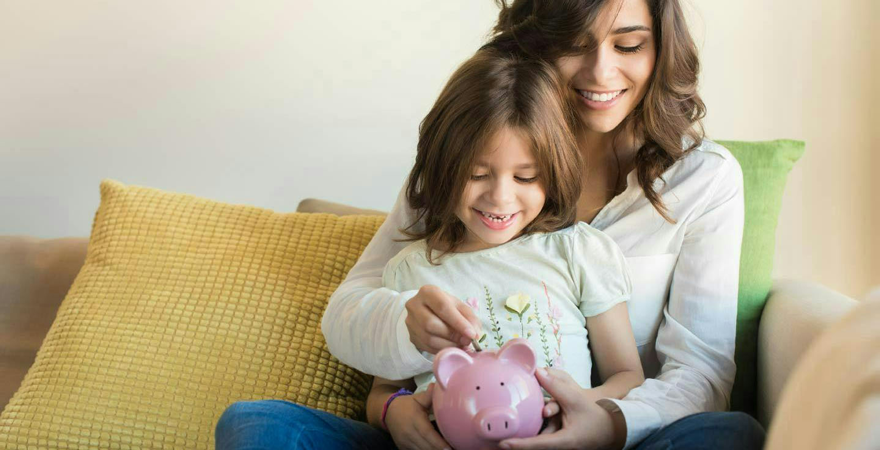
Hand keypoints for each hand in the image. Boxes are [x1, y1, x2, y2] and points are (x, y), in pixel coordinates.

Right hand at [385, 384, 450, 449]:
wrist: (388, 412)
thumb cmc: (407, 405)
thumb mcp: (417, 398)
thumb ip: (428, 395)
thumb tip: (437, 386)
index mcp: (415, 419)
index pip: (428, 434)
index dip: (439, 443)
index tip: (450, 448)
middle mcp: (408, 433)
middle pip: (426, 446)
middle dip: (439, 449)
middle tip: (453, 449)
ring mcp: (404, 442)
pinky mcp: (403, 448)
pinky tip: (435, 449)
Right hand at [405, 285, 481, 353]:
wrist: (427, 310)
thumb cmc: (445, 306)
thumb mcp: (459, 306)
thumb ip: (469, 318)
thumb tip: (475, 334)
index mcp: (427, 292)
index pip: (442, 307)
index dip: (458, 322)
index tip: (472, 334)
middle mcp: (414, 305)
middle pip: (431, 324)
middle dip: (452, 335)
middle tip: (467, 341)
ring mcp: (410, 322)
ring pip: (428, 338)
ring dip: (448, 345)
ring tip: (461, 344)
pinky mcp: (411, 336)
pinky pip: (427, 347)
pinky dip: (442, 350)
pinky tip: (451, 347)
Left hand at [499, 368, 621, 449]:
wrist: (610, 428)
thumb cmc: (594, 415)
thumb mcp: (575, 399)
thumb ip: (555, 387)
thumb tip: (537, 372)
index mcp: (564, 441)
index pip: (538, 444)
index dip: (519, 445)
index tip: (503, 444)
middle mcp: (559, 447)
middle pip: (535, 445)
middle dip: (518, 444)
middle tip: (497, 442)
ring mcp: (557, 446)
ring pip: (538, 443)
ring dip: (524, 441)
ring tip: (503, 442)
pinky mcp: (556, 443)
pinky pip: (542, 441)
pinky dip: (531, 439)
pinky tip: (516, 437)